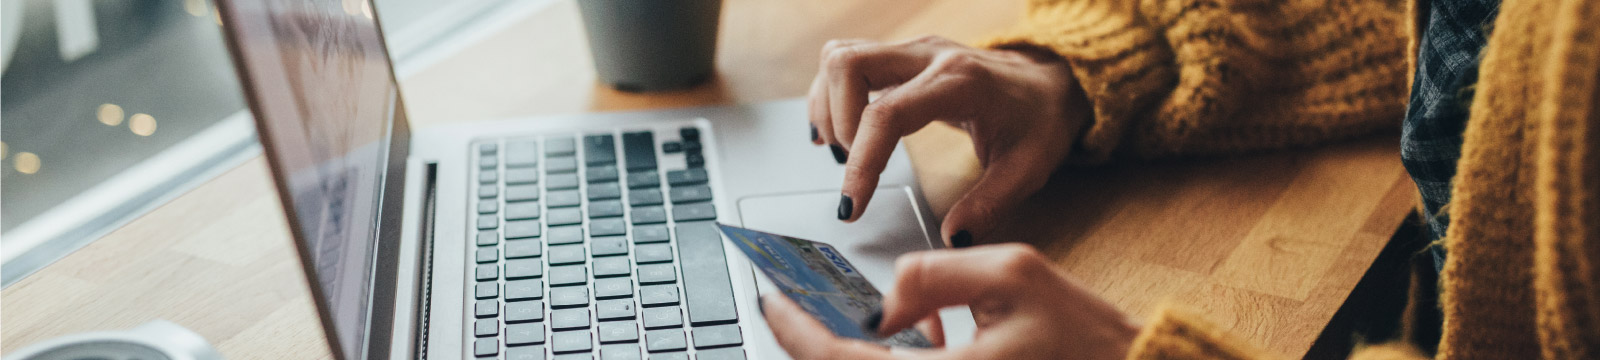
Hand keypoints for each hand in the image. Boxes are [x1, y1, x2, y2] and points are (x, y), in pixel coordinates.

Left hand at [762, 244, 1139, 359]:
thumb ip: (933, 275)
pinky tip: (919, 334)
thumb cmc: (1086, 336)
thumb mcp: (1011, 273)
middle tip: (795, 304)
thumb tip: (881, 302)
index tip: (772, 301)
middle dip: (816, 344)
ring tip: (861, 314)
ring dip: (856, 352)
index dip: (797, 331)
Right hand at [808, 36, 1089, 246]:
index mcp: (960, 82)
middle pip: (849, 64)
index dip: (861, 162)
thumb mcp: (1028, 169)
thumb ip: (989, 205)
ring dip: (828, 105)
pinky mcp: (901, 56)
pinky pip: (847, 60)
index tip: (852, 205)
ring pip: (841, 56)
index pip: (887, 114)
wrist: (1051, 82)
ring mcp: (912, 51)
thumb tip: (951, 238)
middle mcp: (929, 56)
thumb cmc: (1039, 121)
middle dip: (837, 122)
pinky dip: (831, 95)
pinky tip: (838, 130)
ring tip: (843, 150)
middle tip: (851, 166)